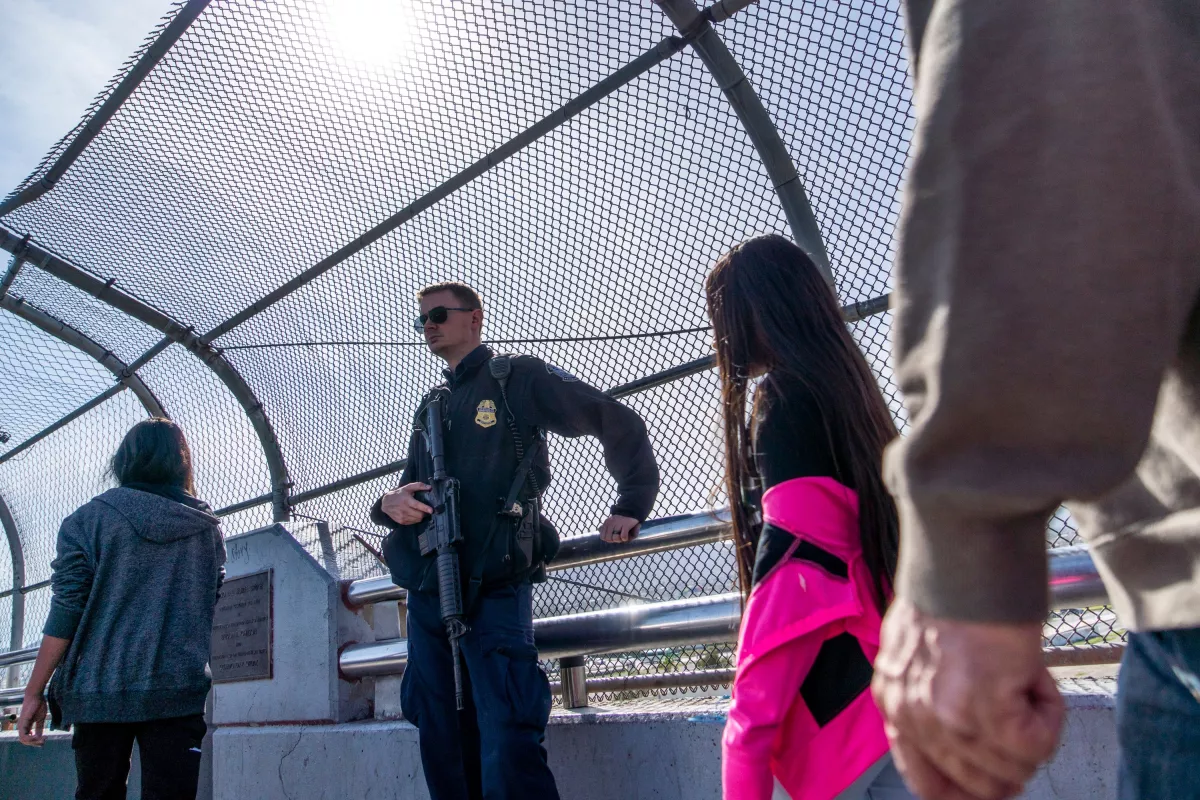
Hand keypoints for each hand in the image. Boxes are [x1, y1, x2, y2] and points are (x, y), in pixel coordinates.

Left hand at [17, 692, 46, 745]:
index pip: (27, 739)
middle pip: (24, 741)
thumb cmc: (38, 705)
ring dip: (33, 742)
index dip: (34, 742)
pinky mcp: (23, 723)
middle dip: (35, 744)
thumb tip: (40, 736)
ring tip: (42, 740)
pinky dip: (31, 739)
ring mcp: (21, 725)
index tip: (44, 740)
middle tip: (44, 741)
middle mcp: (21, 727)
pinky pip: (24, 736)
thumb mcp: (40, 719)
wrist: (36, 696)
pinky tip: (38, 736)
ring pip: (23, 740)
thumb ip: (39, 727)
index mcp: (25, 726)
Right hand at [380, 483, 432, 525]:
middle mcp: (404, 509)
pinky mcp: (401, 521)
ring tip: (419, 511)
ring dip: (420, 516)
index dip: (425, 508)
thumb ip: (419, 486)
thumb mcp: (408, 487)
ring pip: (417, 520)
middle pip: (419, 515)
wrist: (386, 503)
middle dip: (424, 513)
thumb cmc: (399, 494)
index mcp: (406, 500)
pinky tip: (413, 514)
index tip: (431, 510)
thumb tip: (429, 487)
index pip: (417, 505)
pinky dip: (415, 519)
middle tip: (425, 510)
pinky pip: (413, 522)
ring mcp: (402, 516)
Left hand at [599, 514, 639, 543]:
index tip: (614, 536)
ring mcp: (618, 522)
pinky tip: (627, 535)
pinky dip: (626, 538)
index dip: (608, 539)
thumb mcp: (613, 524)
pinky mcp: (626, 524)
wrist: (633, 512)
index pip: (602, 537)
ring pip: (615, 538)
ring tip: (623, 535)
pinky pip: (623, 537)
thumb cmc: (622, 522)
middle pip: (608, 538)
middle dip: (614, 540)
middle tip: (619, 537)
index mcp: (607, 522)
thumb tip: (599, 530)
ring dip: (620, 540)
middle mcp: (611, 522)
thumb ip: (605, 528)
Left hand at [872, 597, 1063, 799]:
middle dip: (1014, 757)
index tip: (996, 774)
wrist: (963, 556)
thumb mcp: (917, 653)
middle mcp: (914, 718)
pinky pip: (1040, 744)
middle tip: (1025, 713)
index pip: (928, 784)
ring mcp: (949, 718)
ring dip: (1035, 727)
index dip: (968, 789)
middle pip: (980, 786)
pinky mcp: (989, 709)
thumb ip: (928, 699)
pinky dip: (1051, 713)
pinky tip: (1033, 673)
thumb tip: (967, 737)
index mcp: (893, 702)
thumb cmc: (950, 590)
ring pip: (1016, 768)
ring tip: (1022, 676)